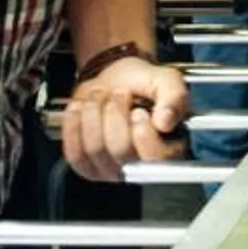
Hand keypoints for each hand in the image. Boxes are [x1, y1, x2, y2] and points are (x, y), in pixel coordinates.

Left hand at [62, 56, 192, 183]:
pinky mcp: (86, 166)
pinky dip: (74, 125)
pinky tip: (83, 109)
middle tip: (120, 94)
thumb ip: (173, 96)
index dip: (143, 136)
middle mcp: (140, 167)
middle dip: (115, 112)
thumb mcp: (165, 80)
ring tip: (103, 98)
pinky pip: (74, 152)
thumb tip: (166, 122)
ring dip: (94, 113)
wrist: (113, 79)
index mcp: (168, 150)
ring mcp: (112, 169)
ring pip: (95, 149)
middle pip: (120, 150)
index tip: (139, 111)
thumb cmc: (141, 83)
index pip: (154, 161)